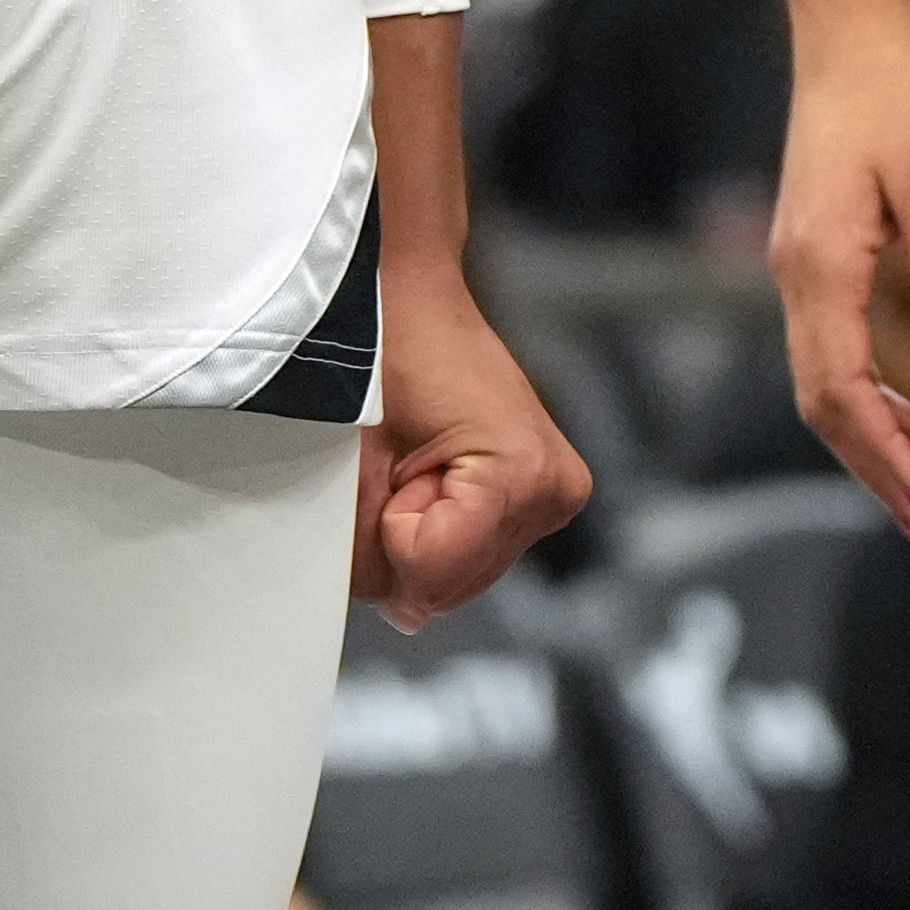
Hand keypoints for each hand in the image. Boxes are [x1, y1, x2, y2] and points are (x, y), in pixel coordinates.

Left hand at [355, 274, 589, 628]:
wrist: (409, 295)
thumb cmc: (381, 352)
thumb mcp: (351, 462)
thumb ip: (365, 554)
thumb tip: (404, 613)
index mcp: (522, 472)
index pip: (430, 576)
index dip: (389, 531)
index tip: (393, 463)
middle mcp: (556, 488)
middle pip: (453, 587)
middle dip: (407, 542)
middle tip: (401, 460)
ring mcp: (558, 493)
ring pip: (463, 578)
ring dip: (424, 535)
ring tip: (418, 457)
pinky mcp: (547, 493)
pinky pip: (477, 552)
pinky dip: (443, 525)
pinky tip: (437, 469)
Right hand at [771, 8, 909, 540]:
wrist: (843, 30)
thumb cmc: (890, 92)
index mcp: (820, 264)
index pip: (842, 390)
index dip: (883, 458)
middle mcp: (795, 275)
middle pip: (822, 400)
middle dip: (873, 468)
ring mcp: (796, 266)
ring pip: (820, 378)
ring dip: (867, 438)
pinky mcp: (811, 254)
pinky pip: (828, 347)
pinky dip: (862, 394)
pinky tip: (906, 412)